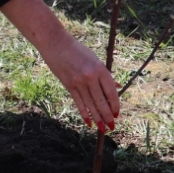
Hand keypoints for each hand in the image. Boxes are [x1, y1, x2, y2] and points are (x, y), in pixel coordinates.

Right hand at [0, 0, 121, 129]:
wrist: (56, 44)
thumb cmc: (78, 50)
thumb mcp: (94, 59)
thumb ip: (105, 74)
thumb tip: (116, 86)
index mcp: (99, 69)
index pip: (111, 92)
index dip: (115, 104)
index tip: (117, 113)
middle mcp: (90, 77)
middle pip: (101, 101)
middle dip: (107, 116)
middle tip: (112, 126)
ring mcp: (79, 83)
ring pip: (91, 105)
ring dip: (98, 119)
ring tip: (103, 129)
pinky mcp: (69, 86)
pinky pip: (79, 103)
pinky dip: (84, 114)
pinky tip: (89, 123)